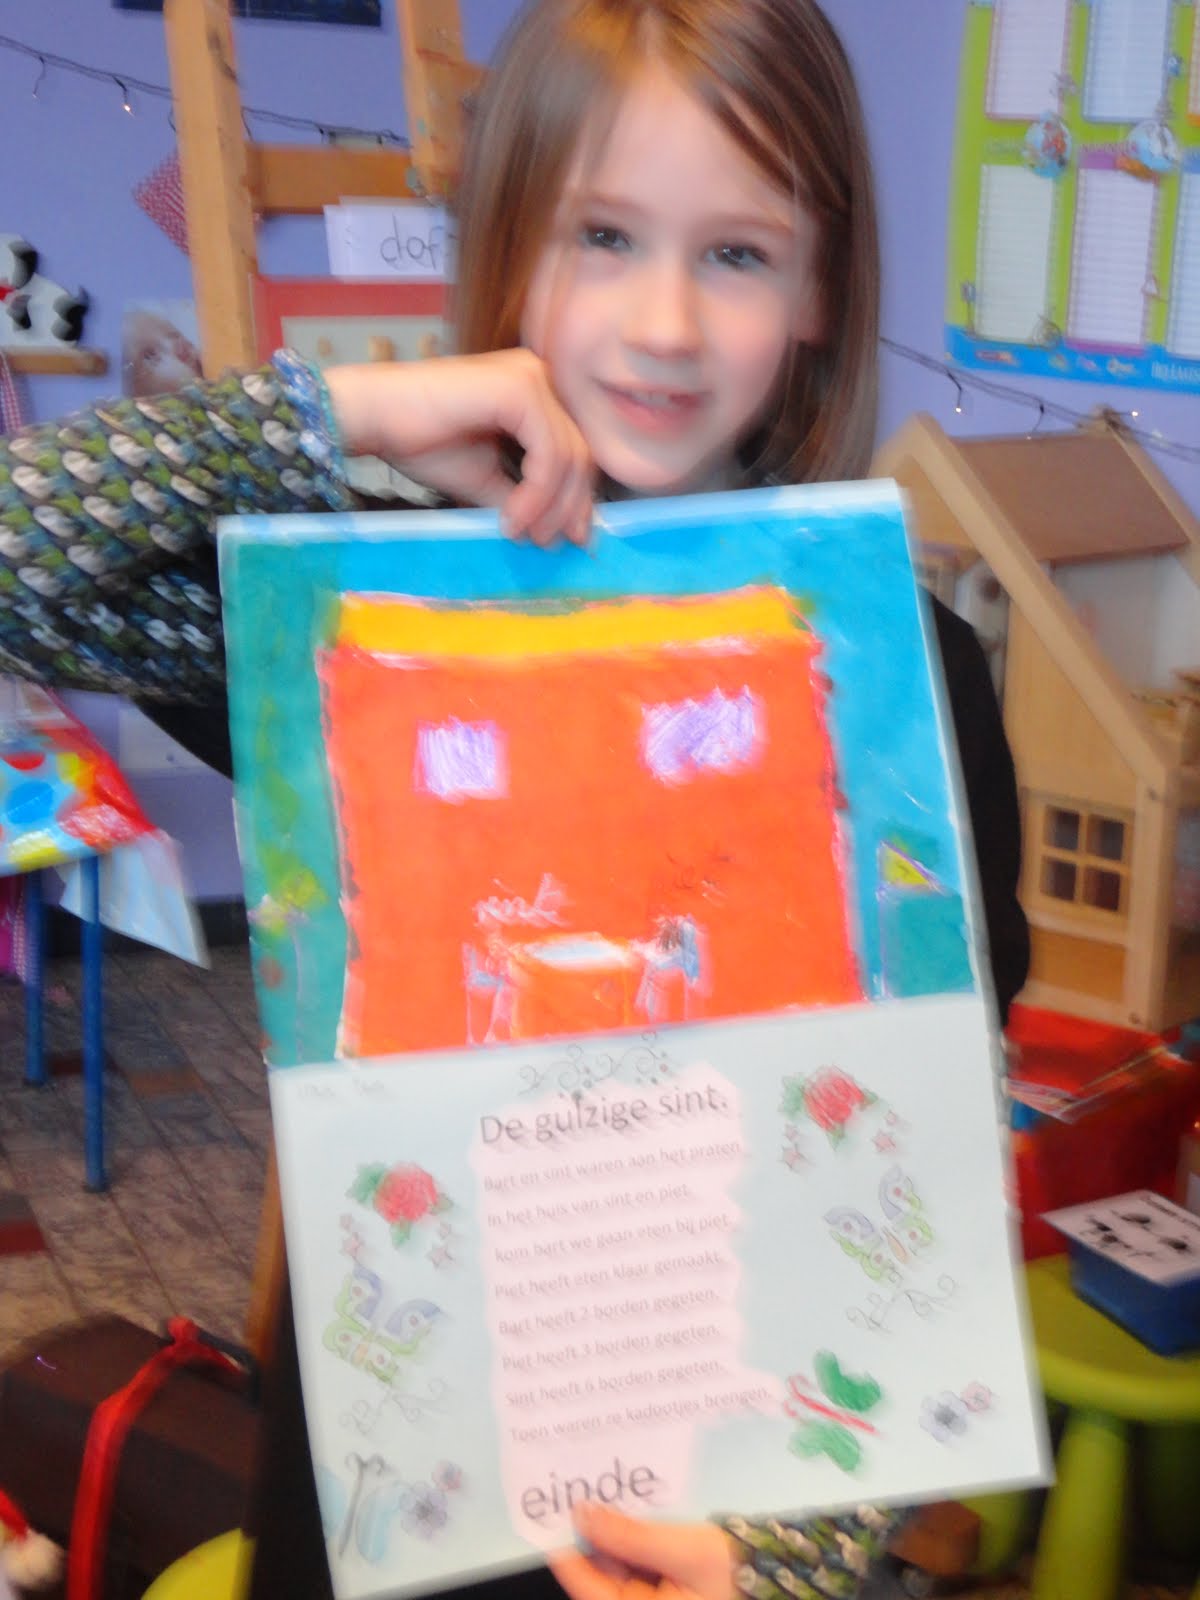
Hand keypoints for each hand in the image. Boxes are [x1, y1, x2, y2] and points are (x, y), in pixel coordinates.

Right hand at [323, 349, 592, 545]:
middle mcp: (539, 377)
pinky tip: (513, 518)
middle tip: (549, 544)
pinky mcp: (518, 389)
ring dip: (551, 506)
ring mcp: (531, 378)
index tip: (571, 539)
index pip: (577, 448)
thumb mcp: (485, 478)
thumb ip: (525, 497)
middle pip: (580, 452)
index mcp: (536, 393)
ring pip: (569, 455)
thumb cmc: (419, 440)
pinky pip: (549, 453)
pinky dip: (537, 493)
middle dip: (570, 507)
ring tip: (524, 534)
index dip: (579, 497)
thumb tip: (557, 532)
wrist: (374, 416)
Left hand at [550, 1504, 735, 1599]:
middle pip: (600, 1574)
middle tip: (579, 1494)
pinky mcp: (661, 1586)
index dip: (568, 1554)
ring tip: (602, 1495)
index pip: (589, 1588)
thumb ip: (632, 1535)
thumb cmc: (733, 1572)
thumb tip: (585, 1516)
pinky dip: (629, 1538)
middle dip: (592, 1536)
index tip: (552, 1521)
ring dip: (610, 1532)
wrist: (771, 1573)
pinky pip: (634, 1561)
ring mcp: (651, 1596)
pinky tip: (628, 1509)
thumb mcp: (683, 1551)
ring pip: (616, 1564)